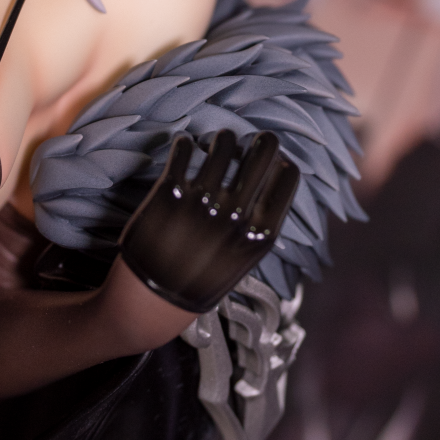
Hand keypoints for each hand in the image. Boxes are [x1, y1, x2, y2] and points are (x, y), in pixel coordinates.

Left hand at [117, 129, 299, 313]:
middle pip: (263, 151)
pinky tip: (186, 149)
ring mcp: (202, 201)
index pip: (288, 176)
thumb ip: (258, 225)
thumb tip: (271, 181)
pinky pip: (184, 148)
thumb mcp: (244, 260)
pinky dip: (186, 143)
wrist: (152, 300)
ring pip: (223, 142)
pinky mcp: (170, 192)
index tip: (273, 161)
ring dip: (221, 140)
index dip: (281, 163)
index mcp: (260, 234)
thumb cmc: (200, 279)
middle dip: (260, 140)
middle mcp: (236, 215)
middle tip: (251, 141)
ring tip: (215, 146)